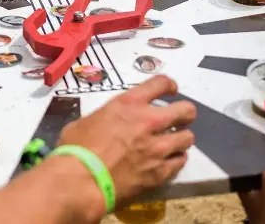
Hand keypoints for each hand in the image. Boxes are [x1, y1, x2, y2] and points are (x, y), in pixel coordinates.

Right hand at [58, 76, 195, 206]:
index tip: (171, 91)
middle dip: (185, 113)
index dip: (169, 85)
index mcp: (129, 104)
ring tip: (172, 143)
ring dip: (181, 138)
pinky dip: (176, 160)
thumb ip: (105, 117)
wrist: (80, 181)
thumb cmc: (76, 148)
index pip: (161, 83)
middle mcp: (149, 121)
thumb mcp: (88, 120)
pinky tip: (168, 161)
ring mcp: (158, 148)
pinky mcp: (160, 172)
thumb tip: (105, 123)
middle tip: (178, 120)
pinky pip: (180, 162)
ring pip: (187, 138)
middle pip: (186, 110)